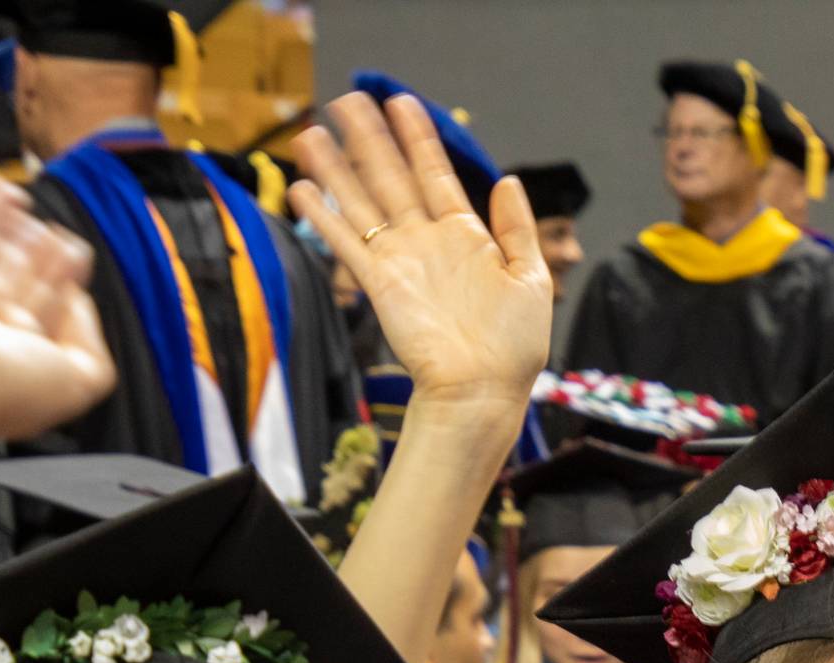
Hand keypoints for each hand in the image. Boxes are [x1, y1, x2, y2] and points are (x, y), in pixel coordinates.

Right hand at [287, 92, 553, 413]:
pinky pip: (346, 243)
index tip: (401, 103)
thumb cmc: (513, 347)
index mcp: (465, 236)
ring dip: (336, 168)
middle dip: (369, 140)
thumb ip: (517, 229)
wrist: (484, 390)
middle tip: (346, 100)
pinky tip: (302, 189)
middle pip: (390, 177)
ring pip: (361, 202)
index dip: (418, 138)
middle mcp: (427, 241)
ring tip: (312, 133)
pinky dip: (324, 217)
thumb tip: (508, 181)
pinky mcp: (380, 284)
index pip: (435, 173)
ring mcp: (400, 261)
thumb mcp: (531, 279)